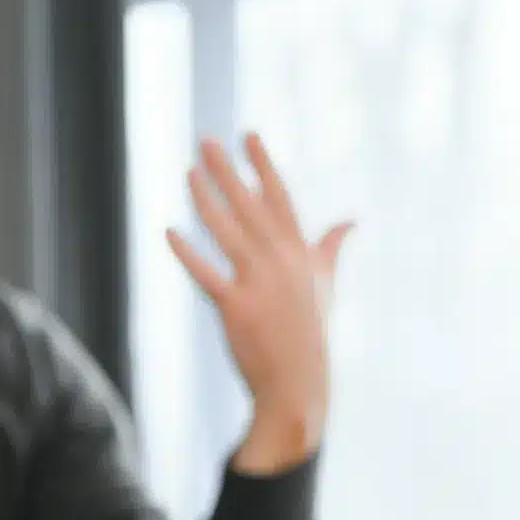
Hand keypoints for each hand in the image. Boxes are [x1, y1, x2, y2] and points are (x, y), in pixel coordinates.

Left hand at [167, 133, 349, 474]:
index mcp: (301, 253)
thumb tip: (351, 220)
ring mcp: (259, 283)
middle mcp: (281, 262)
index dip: (262, 165)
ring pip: (226, 231)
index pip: (279, 198)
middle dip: (226, 171)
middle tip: (204, 141)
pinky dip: (187, 252)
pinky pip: (206, 273)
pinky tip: (169, 231)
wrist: (298, 384)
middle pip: (249, 205)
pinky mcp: (236, 307)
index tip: (247, 136)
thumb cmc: (310, 333)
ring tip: (188, 172)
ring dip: (204, 199)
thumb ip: (331, 248)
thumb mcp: (326, 285)